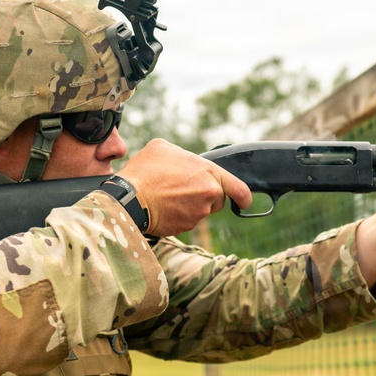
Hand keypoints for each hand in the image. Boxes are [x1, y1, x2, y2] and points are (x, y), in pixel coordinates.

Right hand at [117, 139, 252, 236]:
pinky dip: (178, 215)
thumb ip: (183, 155)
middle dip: (206, 196)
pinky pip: (187, 221)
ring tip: (167, 194)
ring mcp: (198, 214)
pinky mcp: (186, 227)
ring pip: (201, 210)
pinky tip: (163, 206)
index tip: (245, 202)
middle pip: (218, 200)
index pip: (239, 189)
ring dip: (190, 204)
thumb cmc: (145, 170)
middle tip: (184, 188)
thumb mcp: (163, 148)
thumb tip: (184, 161)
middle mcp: (208, 195)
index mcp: (209, 173)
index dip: (244, 197)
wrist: (130, 199)